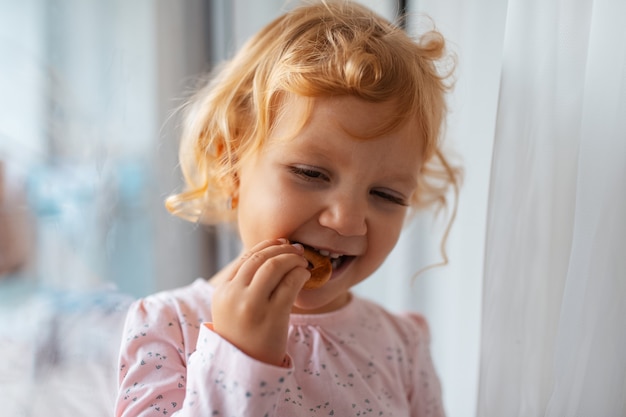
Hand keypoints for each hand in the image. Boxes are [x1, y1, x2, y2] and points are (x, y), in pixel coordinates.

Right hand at [211, 239, 309, 365]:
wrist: (245, 368)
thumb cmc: (244, 334)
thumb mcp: (232, 307)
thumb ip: (243, 283)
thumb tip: (269, 252)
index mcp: (222, 291)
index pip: (246, 257)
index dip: (267, 246)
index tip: (282, 244)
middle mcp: (234, 295)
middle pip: (261, 258)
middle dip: (282, 249)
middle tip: (297, 250)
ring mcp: (252, 305)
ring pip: (275, 266)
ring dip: (292, 259)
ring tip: (302, 261)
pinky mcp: (273, 316)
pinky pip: (290, 283)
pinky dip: (300, 274)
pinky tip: (305, 275)